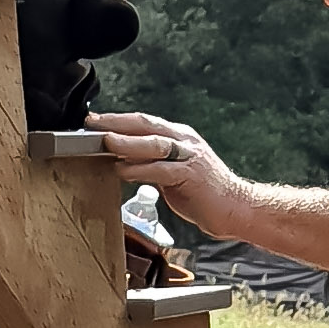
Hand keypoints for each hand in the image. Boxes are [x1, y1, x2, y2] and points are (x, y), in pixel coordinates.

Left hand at [93, 111, 247, 230]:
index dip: (119, 119)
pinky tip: (123, 170)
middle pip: (146, 125)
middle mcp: (184, 141)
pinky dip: (139, 169)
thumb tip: (123, 160)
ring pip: (153, 143)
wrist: (236, 208)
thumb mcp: (172, 173)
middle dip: (117, 122)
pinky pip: (160, 170)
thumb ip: (151, 164)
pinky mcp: (190, 176)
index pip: (145, 122)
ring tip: (105, 141)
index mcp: (180, 137)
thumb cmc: (204, 194)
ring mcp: (189, 157)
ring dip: (127, 141)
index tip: (94, 119)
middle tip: (92, 122)